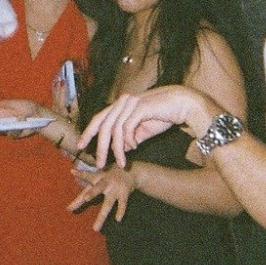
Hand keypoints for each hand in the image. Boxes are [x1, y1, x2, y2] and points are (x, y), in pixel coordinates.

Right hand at [0, 98, 50, 138]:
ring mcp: (8, 128)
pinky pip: (10, 135)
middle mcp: (3, 120)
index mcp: (2, 112)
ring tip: (1, 128)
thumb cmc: (28, 107)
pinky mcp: (15, 134)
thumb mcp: (17, 103)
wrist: (40, 116)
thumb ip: (4, 103)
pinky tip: (20, 128)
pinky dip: (14, 132)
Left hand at [51, 74, 78, 123]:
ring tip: (57, 78)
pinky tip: (55, 85)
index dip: (62, 88)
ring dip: (55, 86)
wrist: (65, 134)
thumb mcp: (76, 114)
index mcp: (61, 109)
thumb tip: (74, 93)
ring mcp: (53, 108)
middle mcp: (55, 108)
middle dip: (57, 85)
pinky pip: (53, 97)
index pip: (61, 96)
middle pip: (56, 94)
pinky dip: (54, 90)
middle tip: (59, 76)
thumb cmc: (73, 124)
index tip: (64, 80)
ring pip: (53, 95)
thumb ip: (75, 104)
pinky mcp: (53, 108)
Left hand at [68, 165, 136, 231]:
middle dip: (92, 193)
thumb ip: (83, 191)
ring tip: (95, 228)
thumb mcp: (98, 179)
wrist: (131, 170)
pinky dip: (120, 211)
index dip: (80, 174)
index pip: (88, 176)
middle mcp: (106, 182)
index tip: (72, 172)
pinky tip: (117, 219)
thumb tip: (68, 202)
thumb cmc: (109, 176)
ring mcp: (115, 189)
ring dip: (102, 215)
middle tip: (85, 199)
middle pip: (98, 188)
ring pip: (108, 203)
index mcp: (98, 177)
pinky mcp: (124, 193)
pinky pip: (122, 204)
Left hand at [77, 86, 203, 167]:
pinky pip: (127, 128)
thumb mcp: (144, 129)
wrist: (184, 104)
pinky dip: (128, 141)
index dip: (89, 131)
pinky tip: (134, 149)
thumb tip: (120, 149)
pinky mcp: (140, 107)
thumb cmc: (165, 115)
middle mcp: (123, 101)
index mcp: (121, 104)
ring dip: (116, 149)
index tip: (80, 146)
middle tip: (99, 163)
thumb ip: (131, 137)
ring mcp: (131, 102)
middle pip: (103, 124)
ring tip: (119, 163)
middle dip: (99, 146)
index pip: (100, 117)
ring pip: (114, 129)